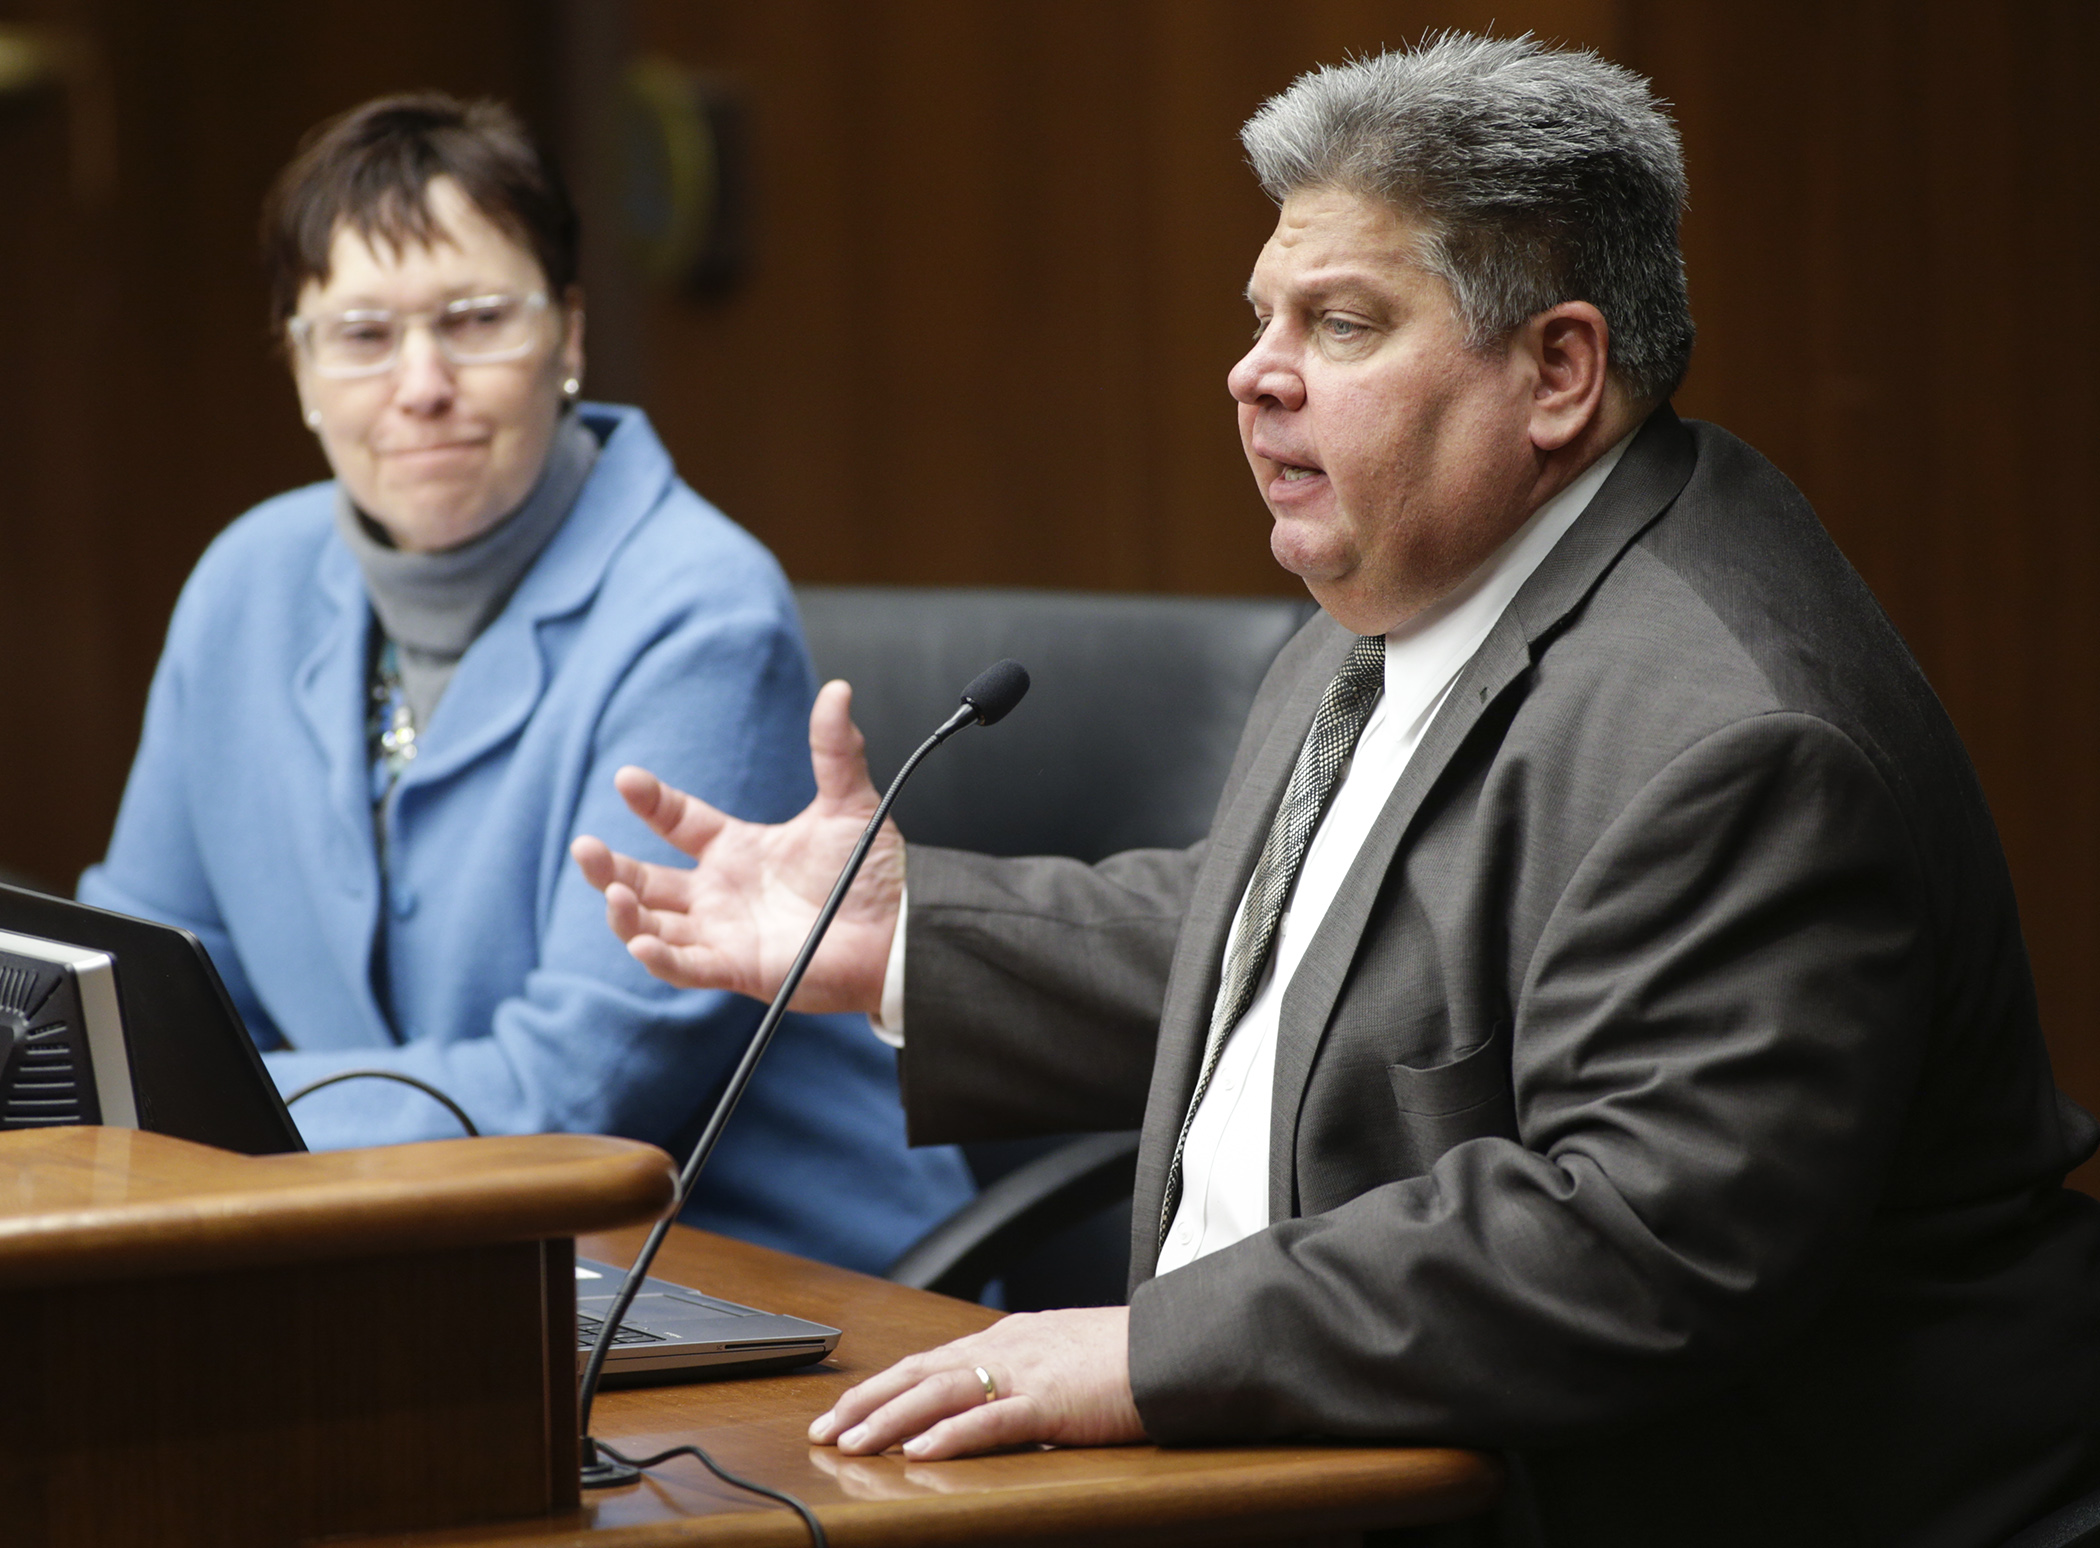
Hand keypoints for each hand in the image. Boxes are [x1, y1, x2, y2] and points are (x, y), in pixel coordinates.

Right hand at [570, 680, 901, 1013]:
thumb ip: (834, 750)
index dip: (650, 801)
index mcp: (737, 850)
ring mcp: (724, 933)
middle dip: (608, 867)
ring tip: (613, 891)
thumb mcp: (848, 804)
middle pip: (646, 881)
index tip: (626, 778)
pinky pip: (687, 968)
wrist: (901, 928)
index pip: (677, 821)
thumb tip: (838, 690)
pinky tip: (641, 941)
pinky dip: (660, 958)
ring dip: (625, 911)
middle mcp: (720, 892)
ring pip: (652, 926)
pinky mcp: (738, 968)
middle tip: (584, 846)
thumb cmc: (872, 873)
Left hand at [808, 1307, 1143, 1459]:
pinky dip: (950, 1435)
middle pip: (918, 1373)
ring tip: (850, 1443)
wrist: (1175, 1345)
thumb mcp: (1061, 1356)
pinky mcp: (1051, 1401)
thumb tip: (993, 1405)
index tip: (841, 1411)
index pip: (927, 1362)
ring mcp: (1025, 1372)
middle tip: (822, 1431)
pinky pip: (991, 1420)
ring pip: (940, 1394)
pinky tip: (919, 1451)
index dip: (880, 1387)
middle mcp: (1005, 1349)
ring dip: (889, 1420)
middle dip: (865, 1403)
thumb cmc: (1126, 1355)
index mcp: (1006, 1339)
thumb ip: (1022, 1375)